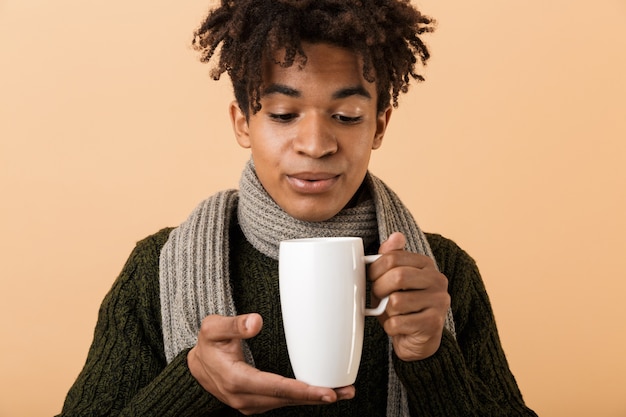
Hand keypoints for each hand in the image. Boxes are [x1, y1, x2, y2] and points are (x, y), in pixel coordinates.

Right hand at [187, 313, 354, 414]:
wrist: (196, 366)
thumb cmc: (208, 345)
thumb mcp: (213, 328)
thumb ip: (234, 324)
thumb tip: (256, 322)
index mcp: (236, 380)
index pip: (274, 387)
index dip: (301, 390)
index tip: (324, 391)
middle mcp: (244, 398)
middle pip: (286, 400)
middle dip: (316, 397)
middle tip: (345, 392)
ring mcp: (250, 404)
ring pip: (287, 404)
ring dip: (313, 399)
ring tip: (342, 392)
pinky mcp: (257, 403)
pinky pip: (283, 402)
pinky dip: (302, 398)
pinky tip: (320, 392)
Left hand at [368, 232, 449, 360]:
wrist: (418, 341)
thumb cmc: (402, 307)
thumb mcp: (394, 280)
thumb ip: (391, 258)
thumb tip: (395, 236)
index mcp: (426, 265)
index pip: (393, 257)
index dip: (374, 269)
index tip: (370, 278)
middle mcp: (437, 280)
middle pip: (396, 276)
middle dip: (379, 288)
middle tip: (377, 297)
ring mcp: (439, 302)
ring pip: (396, 301)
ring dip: (385, 311)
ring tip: (391, 313)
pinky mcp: (433, 324)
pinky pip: (397, 323)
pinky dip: (390, 327)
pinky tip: (398, 327)